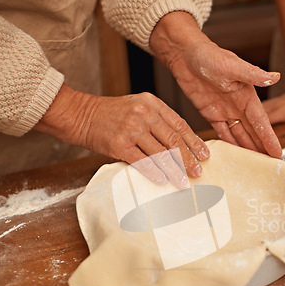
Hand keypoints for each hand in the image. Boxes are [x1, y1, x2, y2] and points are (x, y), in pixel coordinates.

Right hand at [35, 84, 208, 187]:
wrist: (79, 114)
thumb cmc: (110, 114)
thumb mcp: (137, 107)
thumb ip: (157, 121)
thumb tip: (180, 146)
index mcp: (152, 103)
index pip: (180, 125)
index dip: (194, 142)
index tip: (204, 156)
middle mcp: (144, 114)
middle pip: (173, 140)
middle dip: (188, 159)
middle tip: (198, 172)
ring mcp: (131, 128)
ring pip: (161, 154)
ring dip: (175, 171)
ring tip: (183, 182)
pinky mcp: (119, 144)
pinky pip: (143, 162)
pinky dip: (155, 173)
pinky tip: (163, 181)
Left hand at [150, 12, 282, 158]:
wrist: (185, 55)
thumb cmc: (209, 55)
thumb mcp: (232, 65)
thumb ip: (253, 74)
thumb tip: (276, 77)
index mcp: (247, 95)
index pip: (261, 121)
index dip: (269, 138)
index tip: (278, 154)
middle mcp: (239, 105)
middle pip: (253, 132)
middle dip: (262, 148)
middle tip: (271, 167)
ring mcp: (225, 111)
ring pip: (239, 135)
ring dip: (247, 149)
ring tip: (256, 166)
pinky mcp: (211, 114)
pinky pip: (223, 133)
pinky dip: (229, 144)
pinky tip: (235, 155)